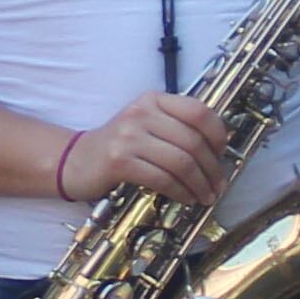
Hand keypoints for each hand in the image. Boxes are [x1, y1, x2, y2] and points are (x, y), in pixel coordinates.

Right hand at [60, 92, 233, 206]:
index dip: (218, 134)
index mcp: (153, 99)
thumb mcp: (148, 125)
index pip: (198, 111)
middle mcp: (141, 113)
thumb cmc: (120, 146)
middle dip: (212, 168)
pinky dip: (180, 192)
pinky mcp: (119, 161)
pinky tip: (186, 198)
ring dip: (199, 184)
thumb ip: (177, 128)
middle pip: (192, 141)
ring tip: (206, 196)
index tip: (222, 154)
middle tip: (219, 185)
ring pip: (180, 162)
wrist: (77, 160)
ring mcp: (128, 136)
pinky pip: (162, 178)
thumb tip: (218, 150)